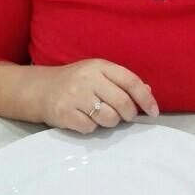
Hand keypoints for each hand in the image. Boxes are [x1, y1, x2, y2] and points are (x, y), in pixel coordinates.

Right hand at [34, 59, 158, 133]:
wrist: (40, 89)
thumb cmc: (75, 81)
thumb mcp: (97, 74)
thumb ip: (122, 81)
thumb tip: (148, 91)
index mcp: (99, 66)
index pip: (130, 81)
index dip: (145, 98)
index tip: (154, 111)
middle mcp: (88, 79)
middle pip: (122, 103)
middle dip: (129, 115)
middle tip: (126, 117)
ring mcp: (75, 96)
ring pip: (109, 118)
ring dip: (110, 122)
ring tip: (101, 115)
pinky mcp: (65, 113)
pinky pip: (91, 128)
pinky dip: (91, 127)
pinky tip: (84, 118)